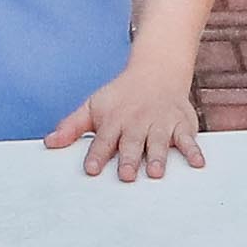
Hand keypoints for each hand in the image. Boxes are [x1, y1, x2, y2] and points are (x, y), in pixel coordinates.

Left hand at [45, 58, 206, 183]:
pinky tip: (197, 164)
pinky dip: (193, 150)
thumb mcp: (93, 106)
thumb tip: (48, 143)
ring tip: (156, 173)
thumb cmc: (121, 95)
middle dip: (129, 159)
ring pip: (159, 142)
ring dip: (158, 157)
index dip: (97, 154)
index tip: (91, 170)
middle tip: (127, 176)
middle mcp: (137, 123)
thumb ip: (72, 126)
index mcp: (114, 121)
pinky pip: (189, 138)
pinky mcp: (181, 124)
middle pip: (132, 143)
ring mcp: (160, 123)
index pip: (103, 140)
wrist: (156, 70)